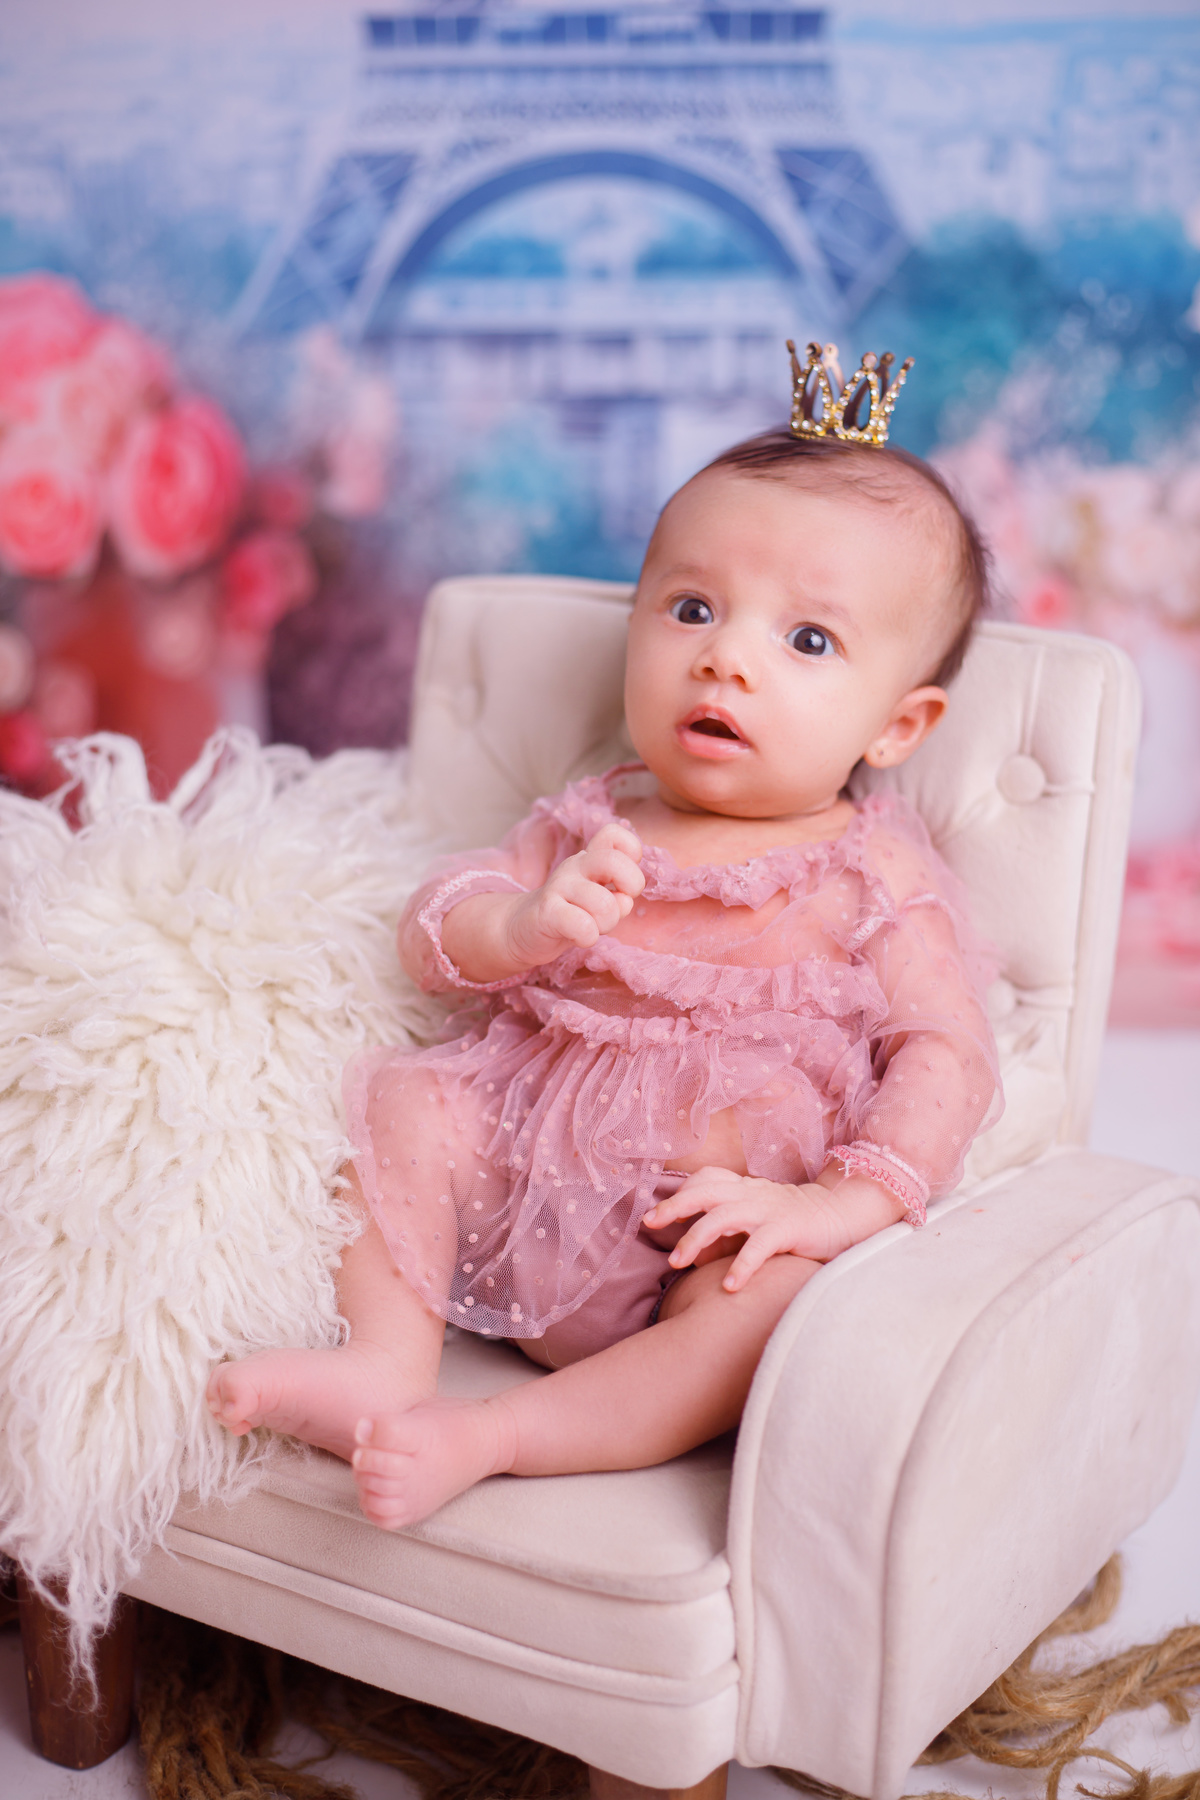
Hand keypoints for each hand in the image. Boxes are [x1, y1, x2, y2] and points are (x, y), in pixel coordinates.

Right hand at [502, 823, 643, 967]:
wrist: (523, 930)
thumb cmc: (570, 914)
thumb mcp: (599, 900)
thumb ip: (619, 895)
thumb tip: (625, 900)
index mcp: (590, 858)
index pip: (614, 834)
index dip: (632, 853)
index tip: (625, 880)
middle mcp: (575, 865)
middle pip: (614, 861)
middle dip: (631, 886)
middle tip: (618, 904)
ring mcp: (559, 886)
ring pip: (605, 903)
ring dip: (607, 923)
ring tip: (594, 927)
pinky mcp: (548, 911)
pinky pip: (583, 925)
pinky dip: (589, 937)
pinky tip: (580, 937)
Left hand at [643, 1165, 903, 1291]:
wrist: (845, 1216)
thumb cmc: (795, 1224)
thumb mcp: (757, 1222)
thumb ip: (727, 1233)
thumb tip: (694, 1256)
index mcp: (744, 1190)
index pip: (705, 1180)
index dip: (680, 1195)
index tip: (654, 1217)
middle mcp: (752, 1195)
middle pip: (705, 1191)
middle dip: (674, 1206)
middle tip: (650, 1224)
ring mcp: (770, 1210)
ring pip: (723, 1216)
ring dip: (696, 1238)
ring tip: (677, 1263)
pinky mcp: (789, 1229)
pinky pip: (760, 1246)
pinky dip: (742, 1265)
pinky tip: (729, 1287)